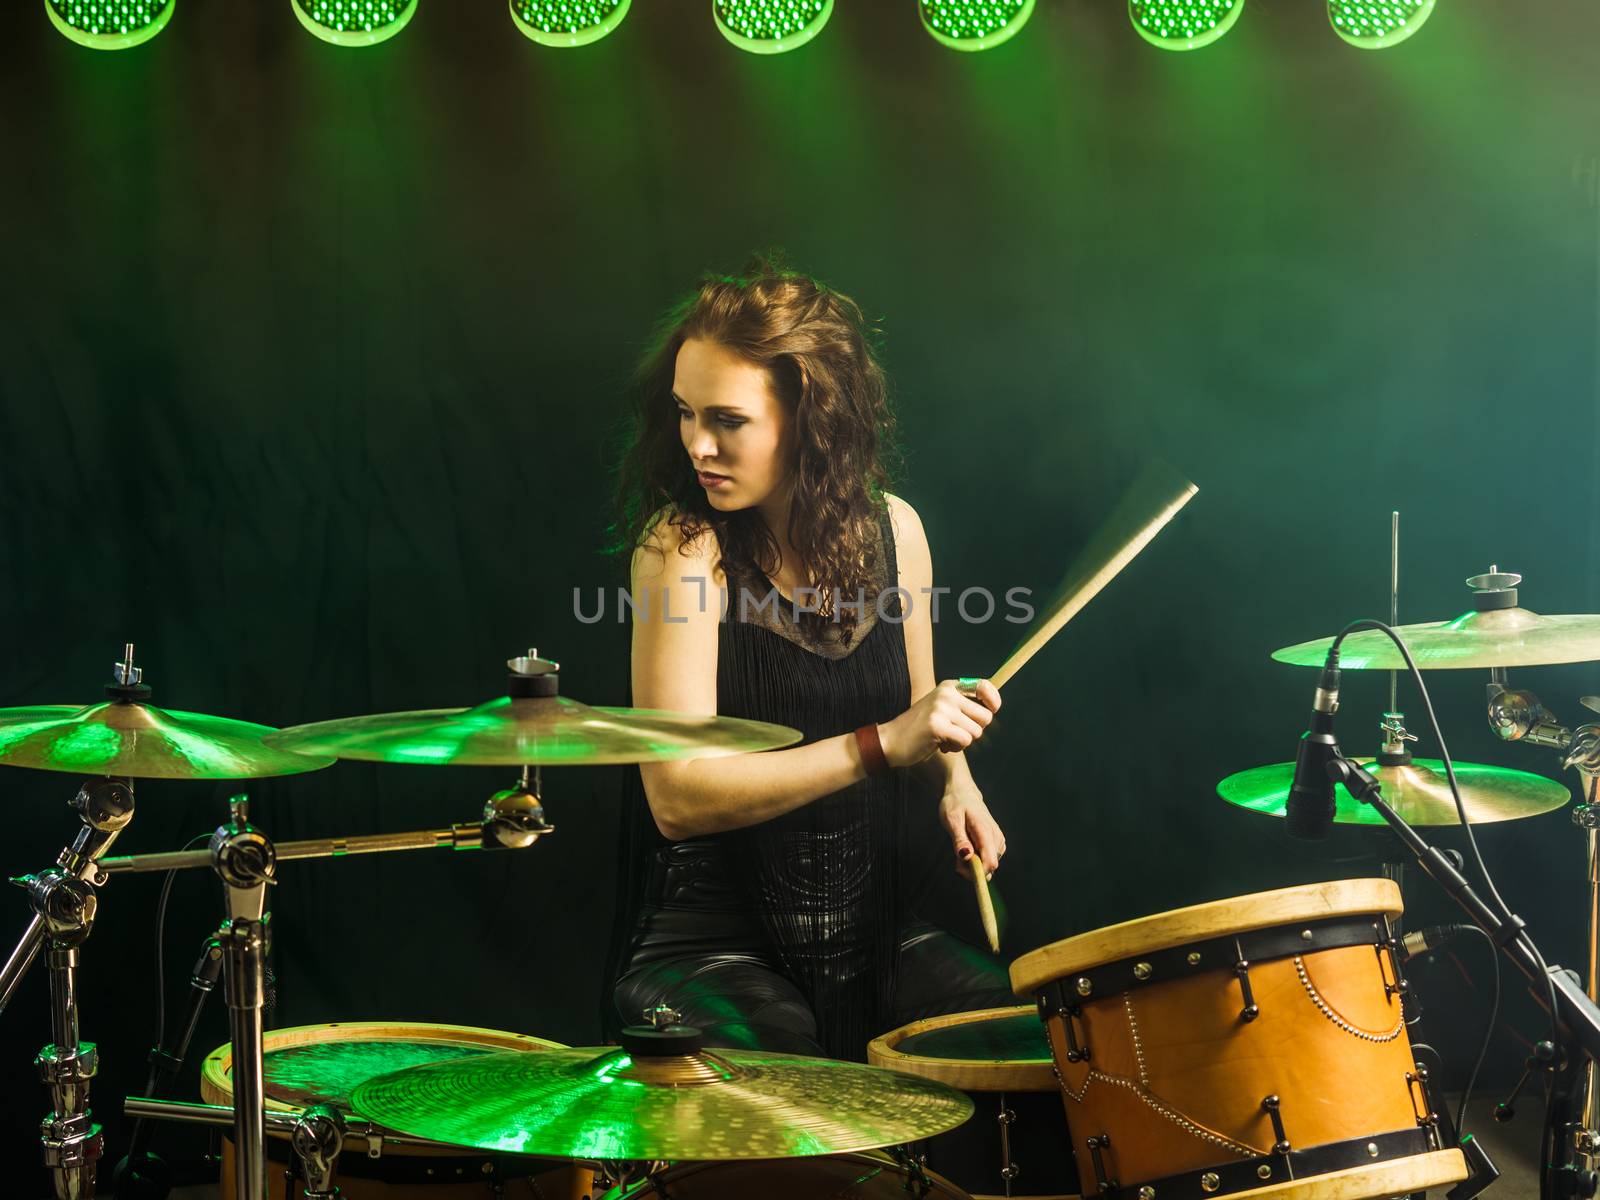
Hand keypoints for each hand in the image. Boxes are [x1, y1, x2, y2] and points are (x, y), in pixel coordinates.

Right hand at [878, 678, 1000, 768]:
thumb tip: (992, 709)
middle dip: (975, 730)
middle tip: (956, 732)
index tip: (993, 709)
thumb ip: (963, 705)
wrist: (891, 740)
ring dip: (964, 741)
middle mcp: (947, 694)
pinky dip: (956, 748)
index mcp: (949, 686)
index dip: (994, 700)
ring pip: (976, 731)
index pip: (984, 686)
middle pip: (985, 716)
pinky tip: (941, 745)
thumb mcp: (942, 708)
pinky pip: (965, 741)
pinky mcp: (937, 725)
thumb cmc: (920, 728)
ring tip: (945, 738)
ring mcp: (941, 708)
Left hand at [940, 786, 1005, 879]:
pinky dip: (977, 860)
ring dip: (973, 864)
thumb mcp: (952, 819)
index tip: (959, 869)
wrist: (964, 794)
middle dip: (971, 869)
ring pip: (989, 865)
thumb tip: (966, 857)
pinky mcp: (997, 843)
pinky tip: (968, 848)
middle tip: (955, 859)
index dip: (977, 873)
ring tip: (961, 848)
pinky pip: (988, 859)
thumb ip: (959, 839)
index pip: (990, 862)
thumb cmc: (955, 805)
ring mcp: (998, 841)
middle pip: (990, 867)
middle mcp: (996, 837)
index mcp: (986, 831)